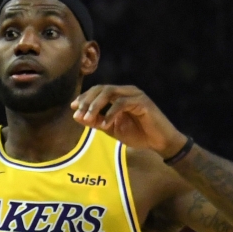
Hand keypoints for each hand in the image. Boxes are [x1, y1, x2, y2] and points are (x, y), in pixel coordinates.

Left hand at [71, 85, 187, 157]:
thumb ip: (96, 122)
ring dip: (96, 106)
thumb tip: (77, 116)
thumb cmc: (137, 134)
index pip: (98, 90)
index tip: (73, 107)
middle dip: (87, 101)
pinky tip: (105, 125)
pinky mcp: (142, 102)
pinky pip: (122, 103)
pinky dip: (111, 113)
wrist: (159, 142)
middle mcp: (126, 91)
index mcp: (119, 95)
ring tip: (88, 119)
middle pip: (102, 89)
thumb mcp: (111, 129)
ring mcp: (135, 95)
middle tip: (79, 114)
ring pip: (110, 93)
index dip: (85, 97)